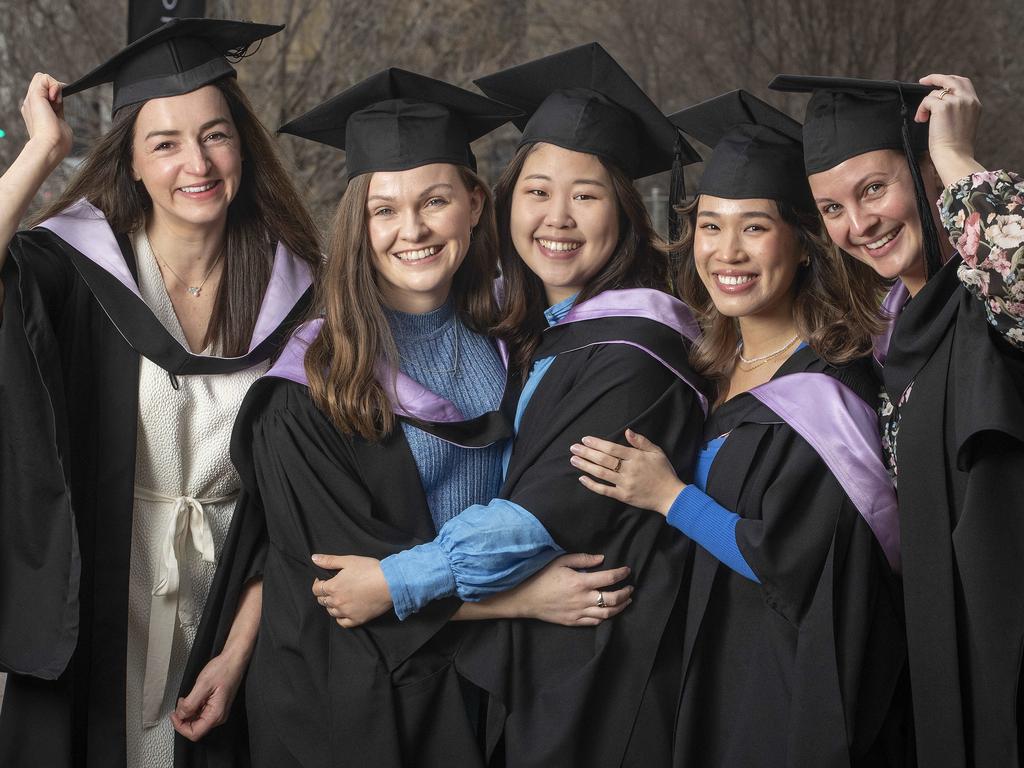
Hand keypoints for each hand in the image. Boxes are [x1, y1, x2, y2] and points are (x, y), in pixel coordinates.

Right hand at [21, 73, 72, 166]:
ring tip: (56, 103)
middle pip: (42, 83)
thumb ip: (58, 110)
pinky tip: (56, 100)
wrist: (50, 146)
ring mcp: (31, 99)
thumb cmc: (58, 142)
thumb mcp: (60, 122)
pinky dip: (55, 85)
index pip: (45, 92)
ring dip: (55, 87)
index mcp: (35, 111)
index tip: (61, 105)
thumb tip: (60, 101)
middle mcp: (31, 104)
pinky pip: (45, 77)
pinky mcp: (35, 95)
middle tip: (58, 105)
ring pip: (42, 78)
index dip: (56, 94)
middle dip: (55, 90)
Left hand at [170, 650, 246, 740]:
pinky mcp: (216, 707)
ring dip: (188, 713)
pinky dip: (193, 708)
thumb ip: (190, 704)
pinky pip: (201, 714)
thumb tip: (180, 715)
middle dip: (183, 718)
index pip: (194, 733)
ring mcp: (218, 712)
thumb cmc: (223, 669)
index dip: (180, 727)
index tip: (174, 715)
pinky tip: (193, 697)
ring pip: (197, 722)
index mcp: (216, 714)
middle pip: (195, 729)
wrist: (234, 660)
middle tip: (179, 704)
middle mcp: (218, 716)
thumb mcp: (203, 685)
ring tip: (186, 698)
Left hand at [311, 554, 392, 627]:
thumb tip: (314, 558)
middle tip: (334, 587)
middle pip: (322, 601)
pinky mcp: (357, 619)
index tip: (323, 580)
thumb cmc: (370, 569)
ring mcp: (346, 612)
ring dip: (332, 605)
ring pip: (331, 612)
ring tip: (340, 597)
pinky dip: (340, 618)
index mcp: (333, 587)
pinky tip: (345, 611)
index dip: (318, 583)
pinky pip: (342, 623)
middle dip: (325, 594)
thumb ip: (329, 561)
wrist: (390, 582)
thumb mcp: (348, 561)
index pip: (316, 589)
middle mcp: (337, 602)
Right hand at [495, 552, 632, 625]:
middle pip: (613, 599)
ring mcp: (579, 612)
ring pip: (607, 613)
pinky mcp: (574, 621)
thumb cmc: (542, 577)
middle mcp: (582, 599)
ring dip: (621, 607)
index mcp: (580, 582)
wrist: (526, 599)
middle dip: (626, 593)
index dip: (622, 574)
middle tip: (631, 587)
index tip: (627, 570)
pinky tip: (609, 611)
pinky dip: (606, 617)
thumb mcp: (560, 561)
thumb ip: (582, 559)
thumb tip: (601, 559)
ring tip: (626, 600)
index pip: (609, 578)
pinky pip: (595, 622)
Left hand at [570, 429, 684, 516]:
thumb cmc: (664, 471)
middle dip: (586, 453)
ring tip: (574, 460)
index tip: (585, 439)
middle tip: (573, 448)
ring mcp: (625, 484)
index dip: (597, 443)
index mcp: (636, 457)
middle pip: (603, 460)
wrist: (670, 495)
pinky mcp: (623, 496)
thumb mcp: (656, 452)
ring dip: (585, 466)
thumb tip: (627, 431)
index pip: (612, 448)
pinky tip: (582, 478)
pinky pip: (604, 490)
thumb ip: (641, 441)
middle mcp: (629, 470)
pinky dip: (592, 484)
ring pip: (601, 473)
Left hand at [915, 74, 984, 185]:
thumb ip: (958, 109)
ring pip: (935, 93)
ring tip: (923, 118)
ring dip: (926, 105)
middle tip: (923, 82)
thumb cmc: (956, 146)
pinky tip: (921, 119)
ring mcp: (956, 102)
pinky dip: (921, 109)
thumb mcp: (964, 123)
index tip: (938, 83)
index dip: (949, 81)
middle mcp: (968, 100)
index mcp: (975, 104)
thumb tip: (941, 103)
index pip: (963, 83)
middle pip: (951, 79)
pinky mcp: (943, 107)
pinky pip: (927, 101)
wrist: (955, 156)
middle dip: (936, 78)